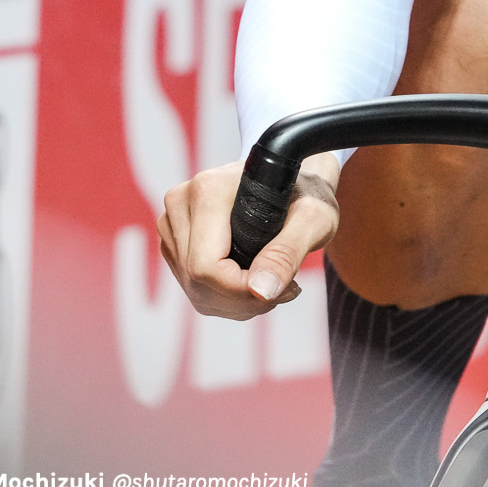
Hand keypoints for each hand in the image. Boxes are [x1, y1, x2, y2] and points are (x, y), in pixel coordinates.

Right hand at [158, 153, 340, 319]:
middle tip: (286, 288)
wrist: (295, 184)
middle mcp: (181, 202)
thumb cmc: (307, 196)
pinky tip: (254, 281)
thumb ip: (288, 253)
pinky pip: (193, 287)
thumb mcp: (314, 219)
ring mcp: (173, 222)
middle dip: (244, 298)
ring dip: (237, 301)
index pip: (206, 266)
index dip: (241, 290)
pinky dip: (226, 297)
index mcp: (208, 189)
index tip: (280, 288)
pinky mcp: (175, 240)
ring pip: (194, 289)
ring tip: (274, 283)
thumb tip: (262, 291)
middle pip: (197, 281)